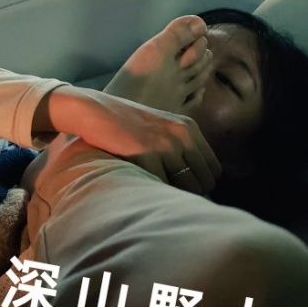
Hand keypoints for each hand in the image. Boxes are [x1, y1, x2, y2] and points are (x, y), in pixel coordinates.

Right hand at [35, 86, 221, 195]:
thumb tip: (198, 185)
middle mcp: (181, 135)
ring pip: (185, 187)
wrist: (93, 112)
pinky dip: (151, 190)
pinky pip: (159, 185)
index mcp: (188, 128)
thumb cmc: (125, 126)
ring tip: (153, 191)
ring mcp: (164, 143)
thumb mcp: (161, 128)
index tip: (181, 189)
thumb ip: (180, 148)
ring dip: (170, 194)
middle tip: (167, 195)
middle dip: (188, 193)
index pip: (214, 170)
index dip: (200, 184)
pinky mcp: (145, 152)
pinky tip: (139, 185)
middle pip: (204, 182)